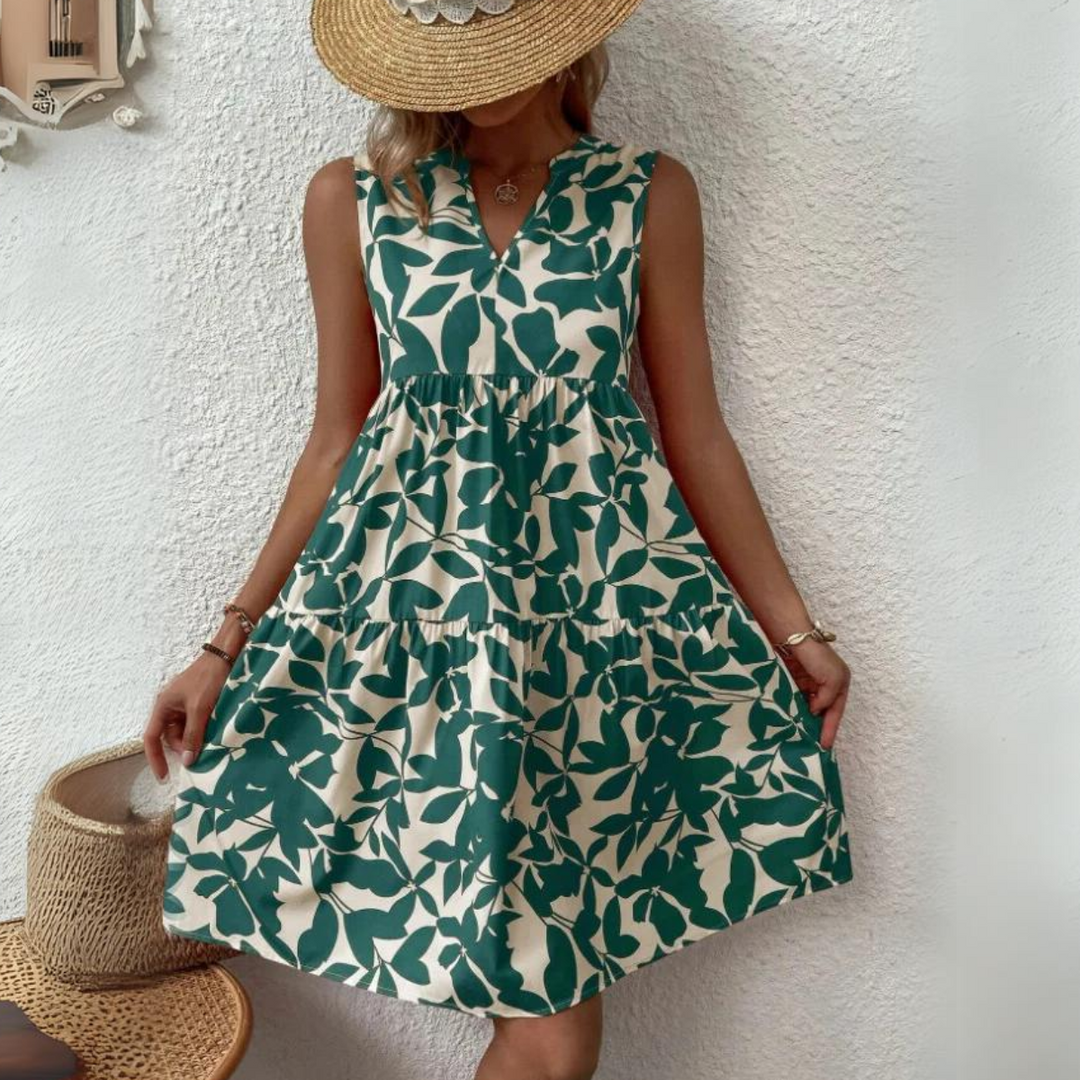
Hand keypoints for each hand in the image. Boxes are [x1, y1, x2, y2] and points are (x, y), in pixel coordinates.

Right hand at [143, 654, 230, 780]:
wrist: (226, 654)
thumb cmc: (209, 678)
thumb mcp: (200, 708)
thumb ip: (193, 735)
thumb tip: (187, 761)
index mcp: (162, 705)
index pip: (151, 738)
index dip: (155, 759)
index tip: (164, 778)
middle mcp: (169, 706)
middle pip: (170, 737)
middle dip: (183, 748)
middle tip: (201, 754)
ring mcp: (182, 704)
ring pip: (184, 731)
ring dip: (194, 740)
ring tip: (210, 743)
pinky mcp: (196, 702)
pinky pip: (194, 723)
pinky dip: (201, 731)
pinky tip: (213, 734)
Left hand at [781, 639, 850, 750]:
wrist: (791, 637)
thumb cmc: (816, 656)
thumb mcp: (832, 679)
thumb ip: (827, 699)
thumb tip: (815, 712)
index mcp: (840, 683)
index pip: (835, 712)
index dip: (831, 729)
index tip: (826, 746)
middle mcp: (825, 684)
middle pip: (822, 711)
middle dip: (818, 727)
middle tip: (812, 747)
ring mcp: (808, 683)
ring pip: (807, 707)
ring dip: (804, 720)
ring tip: (800, 739)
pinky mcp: (793, 680)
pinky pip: (795, 700)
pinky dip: (793, 710)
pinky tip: (789, 722)